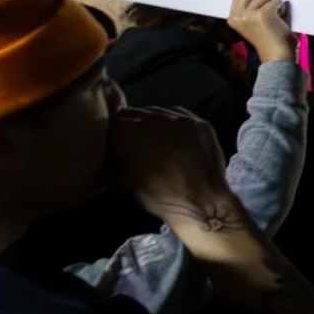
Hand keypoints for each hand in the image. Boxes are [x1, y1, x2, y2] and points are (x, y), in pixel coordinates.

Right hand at [107, 107, 232, 220]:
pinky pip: (180, 115)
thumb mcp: (121, 180)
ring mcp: (178, 117)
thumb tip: (112, 151)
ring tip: (154, 138)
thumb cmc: (157, 195)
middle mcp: (152, 117)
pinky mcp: (199, 122)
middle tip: (133, 140)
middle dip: (132, 125)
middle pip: (135, 113)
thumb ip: (113, 159)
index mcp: (128, 130)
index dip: (112, 131)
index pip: (112, 121)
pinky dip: (173, 124)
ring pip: (158, 112)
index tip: (114, 141)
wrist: (201, 202)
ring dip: (153, 122)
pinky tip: (173, 136)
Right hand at [227, 0, 295, 65]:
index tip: (260, 11)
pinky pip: (276, 1)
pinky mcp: (262, 14)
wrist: (276, 56)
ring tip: (274, 17)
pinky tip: (280, 19)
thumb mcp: (251, 23)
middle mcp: (237, 16)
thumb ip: (250, 9)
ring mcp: (248, 15)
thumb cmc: (268, 40)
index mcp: (232, 18)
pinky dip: (281, 7)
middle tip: (268, 12)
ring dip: (272, 3)